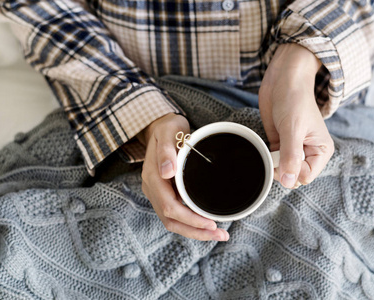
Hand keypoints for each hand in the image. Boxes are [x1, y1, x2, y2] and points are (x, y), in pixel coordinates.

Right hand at [139, 113, 229, 240]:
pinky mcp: (165, 193)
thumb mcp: (168, 132)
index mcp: (153, 177)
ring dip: (194, 231)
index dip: (190, 219)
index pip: (169, 207)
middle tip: (221, 235)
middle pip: (171, 220)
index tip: (210, 223)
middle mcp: (152, 188)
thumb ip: (166, 151)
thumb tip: (167, 172)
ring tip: (218, 233)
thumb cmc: (167, 128)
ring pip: (172, 221)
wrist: (160, 127)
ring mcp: (157, 192)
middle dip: (195, 231)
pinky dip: (191, 222)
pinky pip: (175, 214)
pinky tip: (206, 223)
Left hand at [259, 43, 333, 188]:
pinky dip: (268, 159)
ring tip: (272, 149)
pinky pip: (274, 161)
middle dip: (282, 170)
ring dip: (274, 165)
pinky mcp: (280, 144)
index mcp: (321, 150)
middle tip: (275, 154)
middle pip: (294, 177)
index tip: (282, 158)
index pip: (306, 177)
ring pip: (283, 171)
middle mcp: (309, 152)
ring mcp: (293, 149)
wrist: (283, 81)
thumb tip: (288, 183)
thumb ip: (291, 157)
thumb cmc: (294, 100)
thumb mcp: (293, 129)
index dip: (291, 172)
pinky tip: (267, 148)